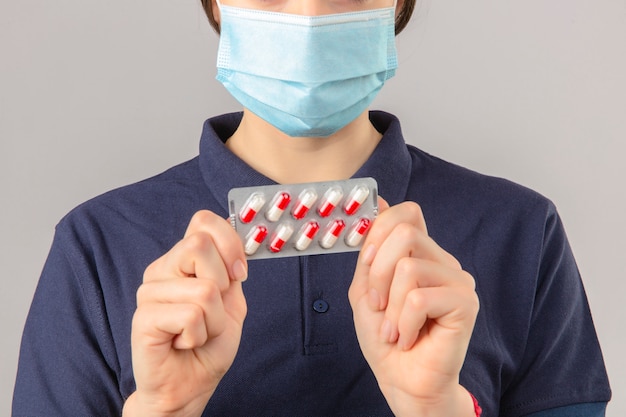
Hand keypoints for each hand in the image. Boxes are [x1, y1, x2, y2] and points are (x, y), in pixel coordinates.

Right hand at [123, 210, 247, 416]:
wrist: (190, 385)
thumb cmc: (209, 344)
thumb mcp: (232, 300)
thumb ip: (231, 269)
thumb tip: (234, 241)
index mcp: (181, 260)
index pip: (202, 221)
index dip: (229, 243)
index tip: (237, 274)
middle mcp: (161, 270)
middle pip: (201, 245)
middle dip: (223, 284)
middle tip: (212, 311)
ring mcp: (149, 292)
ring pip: (204, 289)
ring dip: (214, 320)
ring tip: (198, 332)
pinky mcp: (143, 317)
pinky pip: (191, 315)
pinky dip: (199, 335)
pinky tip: (184, 342)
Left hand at [348, 199, 478, 416]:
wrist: (401, 380)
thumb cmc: (385, 338)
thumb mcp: (365, 288)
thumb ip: (371, 250)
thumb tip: (379, 202)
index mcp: (421, 254)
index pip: (407, 212)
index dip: (379, 230)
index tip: (367, 262)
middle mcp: (443, 261)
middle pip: (404, 233)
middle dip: (377, 273)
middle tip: (378, 306)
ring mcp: (458, 280)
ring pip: (408, 267)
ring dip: (390, 307)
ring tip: (394, 329)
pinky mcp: (466, 303)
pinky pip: (419, 298)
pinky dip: (403, 323)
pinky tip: (408, 338)